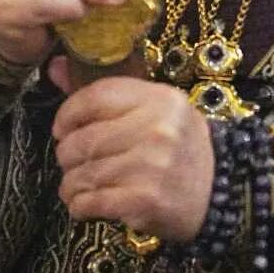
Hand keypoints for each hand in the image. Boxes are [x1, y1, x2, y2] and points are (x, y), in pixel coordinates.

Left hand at [50, 71, 212, 239]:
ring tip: (75, 186)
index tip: (61, 128)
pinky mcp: (145, 200)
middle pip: (83, 139)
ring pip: (83, 174)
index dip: (67, 113)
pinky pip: (92, 201)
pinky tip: (83, 204)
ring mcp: (152, 166)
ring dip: (70, 184)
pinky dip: (79, 205)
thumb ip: (104, 93)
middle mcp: (157, 129)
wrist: (220, 191)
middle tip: (71, 162)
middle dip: (66, 154)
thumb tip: (53, 67)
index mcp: (159, 99)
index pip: (95, 97)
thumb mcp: (154, 109)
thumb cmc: (178, 146)